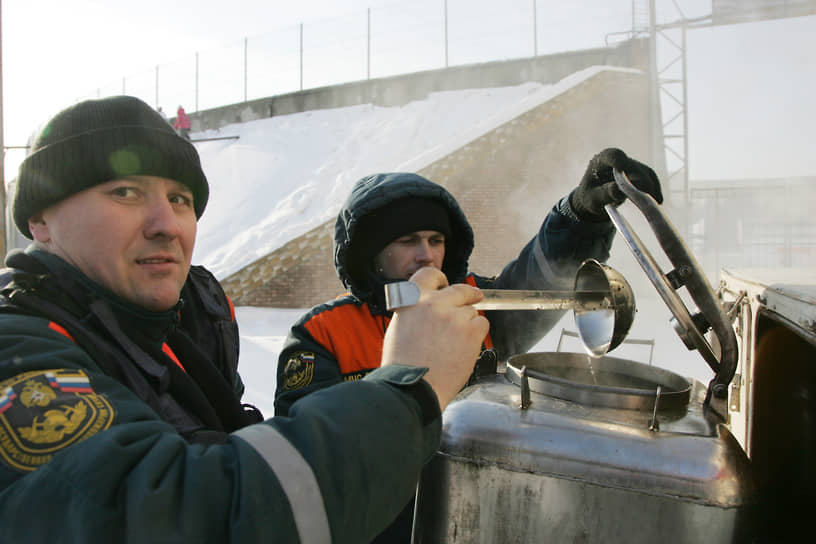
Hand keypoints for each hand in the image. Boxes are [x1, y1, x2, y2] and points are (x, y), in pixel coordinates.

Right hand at [381, 267, 488, 410]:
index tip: (446, 284)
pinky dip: (477, 335)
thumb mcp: (399, 328)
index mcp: (412, 300)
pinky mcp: (470, 331)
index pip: (429, 274)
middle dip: (468, 295)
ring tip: (454, 345)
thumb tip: (431, 308)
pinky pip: (482, 325)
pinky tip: (464, 348)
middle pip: (460, 290)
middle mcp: (433, 303)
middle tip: (474, 297)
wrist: (414, 387)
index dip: (440, 278)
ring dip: (468, 324)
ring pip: (471, 312)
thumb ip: (416, 311)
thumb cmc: (404, 366)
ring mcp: (454, 316)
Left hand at [570, 148, 662, 221]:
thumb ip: (604, 193)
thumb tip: (618, 189)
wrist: (596, 199)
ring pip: (645, 172)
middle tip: (646, 196)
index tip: (621, 168)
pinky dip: (654, 189)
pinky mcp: (640, 174)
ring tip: (655, 202)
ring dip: (651, 186)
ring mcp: (631, 165)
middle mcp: (618, 159)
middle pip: (633, 166)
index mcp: (602, 160)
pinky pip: (650, 179)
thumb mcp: (593, 198)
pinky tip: (658, 200)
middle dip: (641, 181)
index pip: (612, 156)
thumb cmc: (591, 197)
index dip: (618, 160)